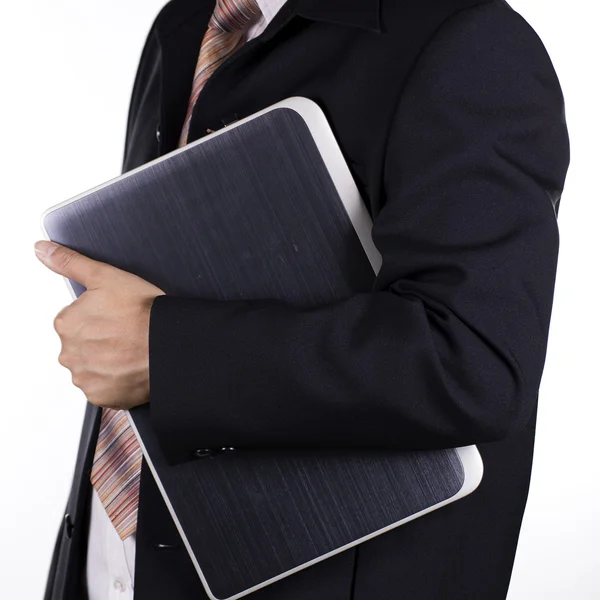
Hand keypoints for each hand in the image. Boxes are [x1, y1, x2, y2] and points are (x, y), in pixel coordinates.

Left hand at [34, 240, 165, 409]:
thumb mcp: (106, 276)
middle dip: (102, 340)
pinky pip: (105, 388)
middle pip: (84, 345)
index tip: (117, 316)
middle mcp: (70, 353)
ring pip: (94, 366)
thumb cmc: (143, 313)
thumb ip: (70, 262)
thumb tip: (43, 250)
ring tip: (132, 350)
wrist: (168, 346)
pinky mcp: (102, 396)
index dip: (100, 317)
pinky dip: (116, 380)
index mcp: (67, 324)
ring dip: (109, 361)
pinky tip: (131, 367)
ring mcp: (86, 377)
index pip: (77, 320)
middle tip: (127, 333)